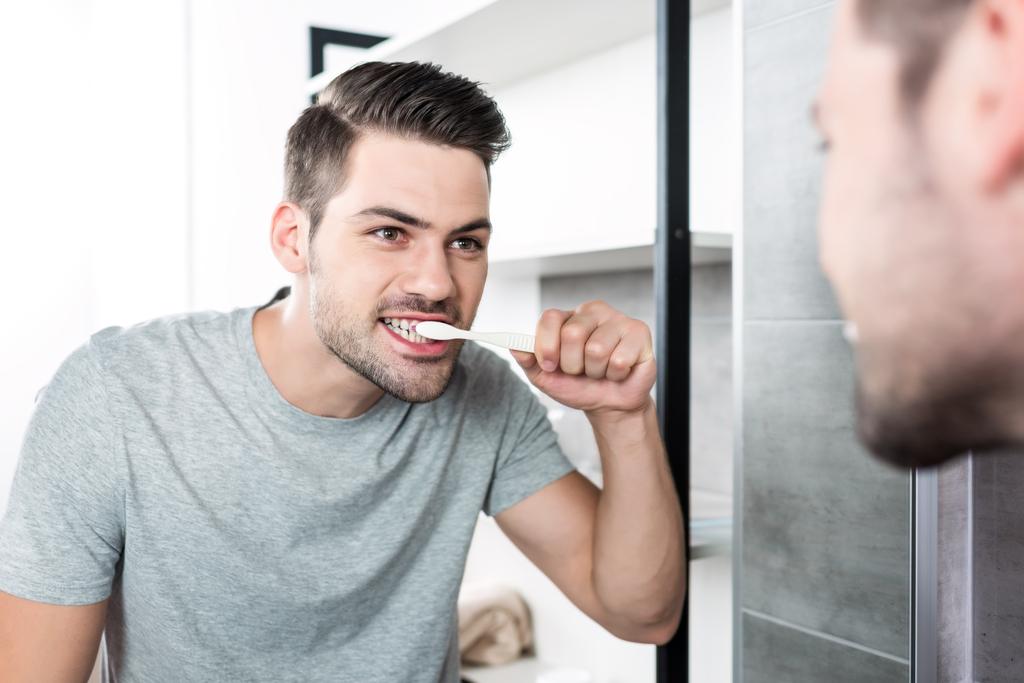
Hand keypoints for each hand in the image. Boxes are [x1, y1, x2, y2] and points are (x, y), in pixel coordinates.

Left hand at [510, 301, 656, 416]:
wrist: (610, 404)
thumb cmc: (580, 386)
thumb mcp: (546, 377)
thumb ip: (528, 360)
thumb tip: (514, 346)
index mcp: (569, 317)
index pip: (550, 318)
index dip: (546, 346)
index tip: (550, 365)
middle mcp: (593, 312)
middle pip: (572, 334)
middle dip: (572, 364)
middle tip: (582, 371)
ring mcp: (618, 319)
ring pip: (596, 349)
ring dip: (595, 371)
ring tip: (601, 371)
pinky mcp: (639, 332)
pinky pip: (618, 359)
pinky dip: (615, 374)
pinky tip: (619, 371)